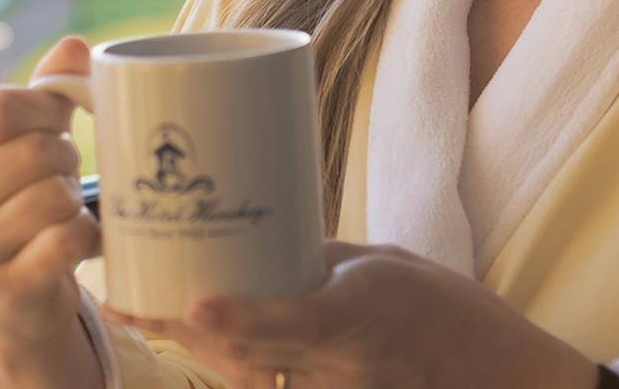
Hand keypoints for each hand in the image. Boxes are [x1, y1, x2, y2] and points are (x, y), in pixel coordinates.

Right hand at [0, 36, 102, 387]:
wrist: (13, 297)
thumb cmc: (18, 202)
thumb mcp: (20, 142)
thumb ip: (45, 92)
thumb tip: (74, 45)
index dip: (45, 109)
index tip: (57, 123)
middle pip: (33, 150)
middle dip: (67, 156)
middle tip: (66, 171)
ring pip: (53, 196)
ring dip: (74, 198)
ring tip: (64, 206)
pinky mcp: (4, 287)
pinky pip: (66, 241)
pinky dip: (86, 235)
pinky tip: (78, 237)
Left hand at [102, 242, 597, 388]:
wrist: (493, 372)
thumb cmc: (441, 308)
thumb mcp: (378, 265)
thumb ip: (312, 261)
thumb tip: (251, 243)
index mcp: (360, 316)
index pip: (294, 326)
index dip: (239, 321)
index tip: (193, 306)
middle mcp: (342, 364)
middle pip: (246, 354)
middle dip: (183, 329)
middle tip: (125, 299)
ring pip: (247, 375)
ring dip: (194, 345)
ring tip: (136, 308)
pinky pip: (266, 383)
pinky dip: (229, 360)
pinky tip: (187, 332)